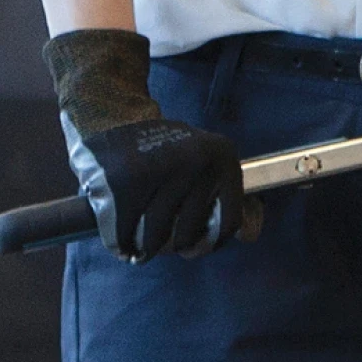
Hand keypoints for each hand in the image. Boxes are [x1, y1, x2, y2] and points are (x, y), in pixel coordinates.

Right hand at [46, 30, 258, 261]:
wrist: (112, 116)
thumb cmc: (160, 152)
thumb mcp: (203, 163)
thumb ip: (226, 198)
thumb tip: (249, 235)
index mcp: (222, 158)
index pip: (228, 223)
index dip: (210, 242)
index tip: (194, 242)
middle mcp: (198, 162)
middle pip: (186, 237)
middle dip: (169, 245)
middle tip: (158, 230)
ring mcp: (162, 170)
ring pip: (154, 241)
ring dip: (142, 245)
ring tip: (137, 229)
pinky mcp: (125, 182)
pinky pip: (124, 237)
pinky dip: (120, 243)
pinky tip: (120, 234)